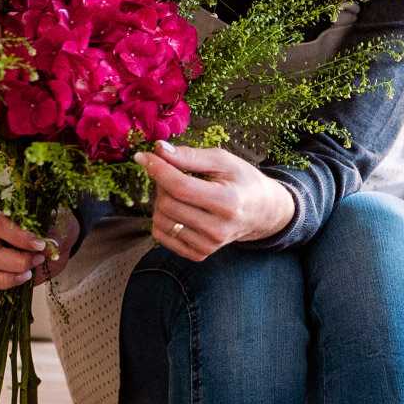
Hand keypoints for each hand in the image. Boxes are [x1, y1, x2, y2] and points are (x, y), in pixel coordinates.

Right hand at [0, 207, 80, 314]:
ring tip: (26, 277)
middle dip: (16, 262)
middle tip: (37, 261)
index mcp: (4, 218)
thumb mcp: (57, 226)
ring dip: (2, 280)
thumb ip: (51, 234)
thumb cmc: (54, 230)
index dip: (18, 237)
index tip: (40, 245)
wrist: (58, 243)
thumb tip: (47, 247)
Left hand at [134, 140, 294, 261]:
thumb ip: (190, 155)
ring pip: (161, 220)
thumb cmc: (242, 180)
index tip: (142, 156)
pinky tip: (178, 207)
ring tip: (178, 190)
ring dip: (161, 200)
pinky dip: (162, 218)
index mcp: (227, 202)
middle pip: (167, 203)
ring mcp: (208, 245)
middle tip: (171, 171)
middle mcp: (218, 229)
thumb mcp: (223, 160)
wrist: (261, 212)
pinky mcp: (199, 254)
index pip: (181, 187)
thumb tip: (159, 149)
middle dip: (161, 182)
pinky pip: (162, 236)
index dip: (158, 169)